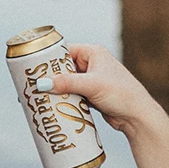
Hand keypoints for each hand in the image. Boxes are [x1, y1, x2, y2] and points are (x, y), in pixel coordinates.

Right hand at [33, 45, 162, 137]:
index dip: (48, 59)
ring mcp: (92, 80)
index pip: (64, 51)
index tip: (32, 68)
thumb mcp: (92, 85)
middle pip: (63, 68)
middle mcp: (92, 64)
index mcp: (93, 53)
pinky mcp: (92, 95)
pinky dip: (63, 100)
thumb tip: (41, 83)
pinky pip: (72, 95)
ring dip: (55, 90)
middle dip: (49, 77)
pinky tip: (52, 105)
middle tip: (31, 85)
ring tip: (37, 97)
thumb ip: (67, 83)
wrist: (137, 117)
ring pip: (66, 83)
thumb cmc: (121, 94)